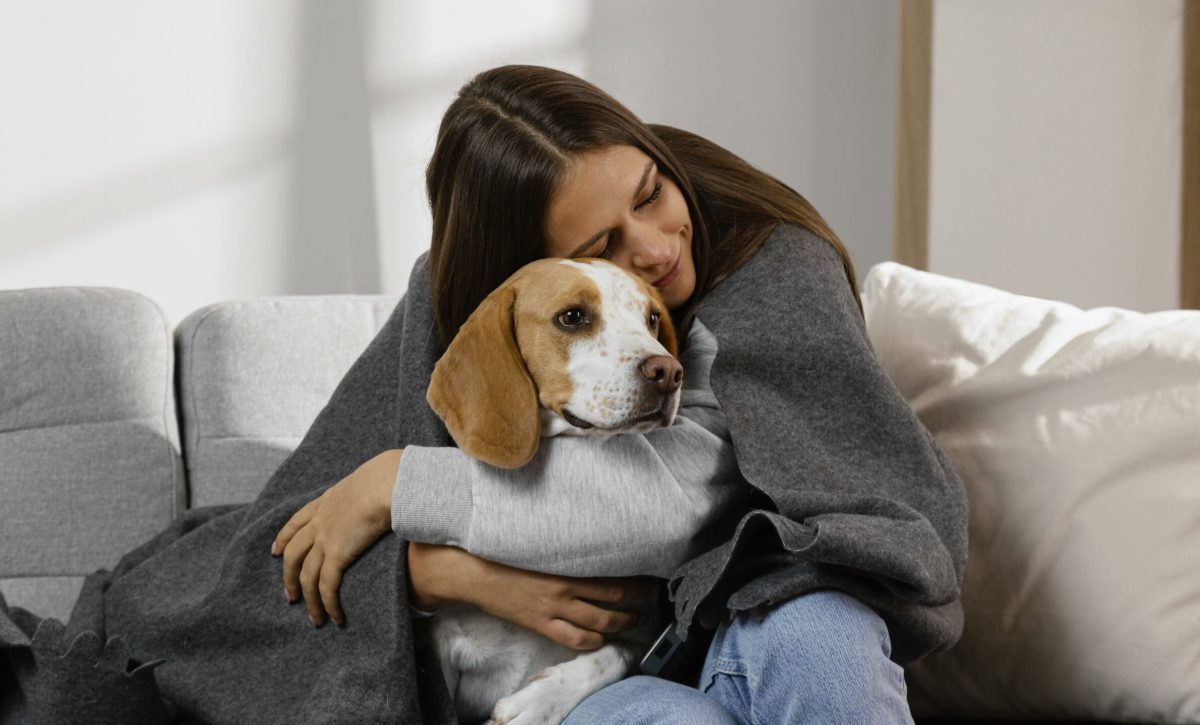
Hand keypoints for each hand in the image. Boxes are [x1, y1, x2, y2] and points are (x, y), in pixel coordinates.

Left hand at [271, 449, 401, 627]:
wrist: (387, 482)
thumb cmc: (387, 478)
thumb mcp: (367, 481)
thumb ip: (365, 492)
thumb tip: (379, 495)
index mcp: (325, 502)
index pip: (296, 522)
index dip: (283, 538)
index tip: (275, 552)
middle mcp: (319, 521)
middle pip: (293, 554)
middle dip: (288, 577)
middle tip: (290, 595)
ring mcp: (325, 539)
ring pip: (306, 576)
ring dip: (308, 599)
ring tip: (313, 618)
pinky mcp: (337, 554)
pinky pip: (326, 586)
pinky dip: (328, 604)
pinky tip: (334, 617)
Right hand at [407, 542, 658, 650]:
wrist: (476, 571)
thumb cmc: (508, 550)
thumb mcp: (542, 542)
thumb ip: (568, 544)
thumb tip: (594, 533)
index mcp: (568, 563)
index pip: (614, 573)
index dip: (637, 579)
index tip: (651, 575)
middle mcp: (566, 588)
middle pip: (614, 599)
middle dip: (638, 602)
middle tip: (650, 600)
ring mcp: (554, 609)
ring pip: (600, 623)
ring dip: (623, 624)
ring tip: (635, 621)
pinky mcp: (541, 624)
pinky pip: (574, 640)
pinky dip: (593, 643)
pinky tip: (602, 640)